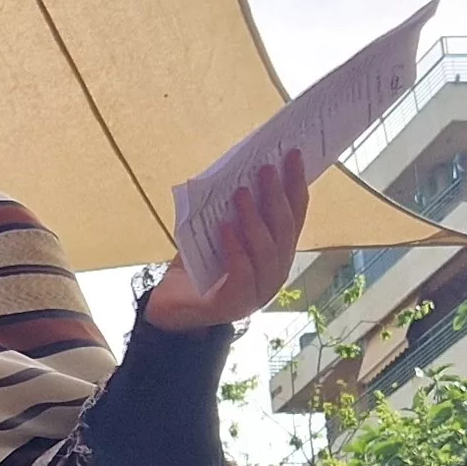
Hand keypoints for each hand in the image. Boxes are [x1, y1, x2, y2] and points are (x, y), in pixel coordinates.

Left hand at [145, 150, 310, 332]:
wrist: (171, 309)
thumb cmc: (197, 267)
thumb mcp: (216, 233)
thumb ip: (231, 211)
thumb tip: (237, 173)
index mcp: (277, 255)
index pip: (294, 216)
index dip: (296, 185)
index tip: (293, 155)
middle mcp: (274, 274)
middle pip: (283, 230)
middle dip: (276, 196)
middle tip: (265, 168)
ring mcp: (258, 292)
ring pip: (266, 250)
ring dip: (254, 218)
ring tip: (241, 192)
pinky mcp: (235, 303)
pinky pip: (242, 271)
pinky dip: (235, 247)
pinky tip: (224, 226)